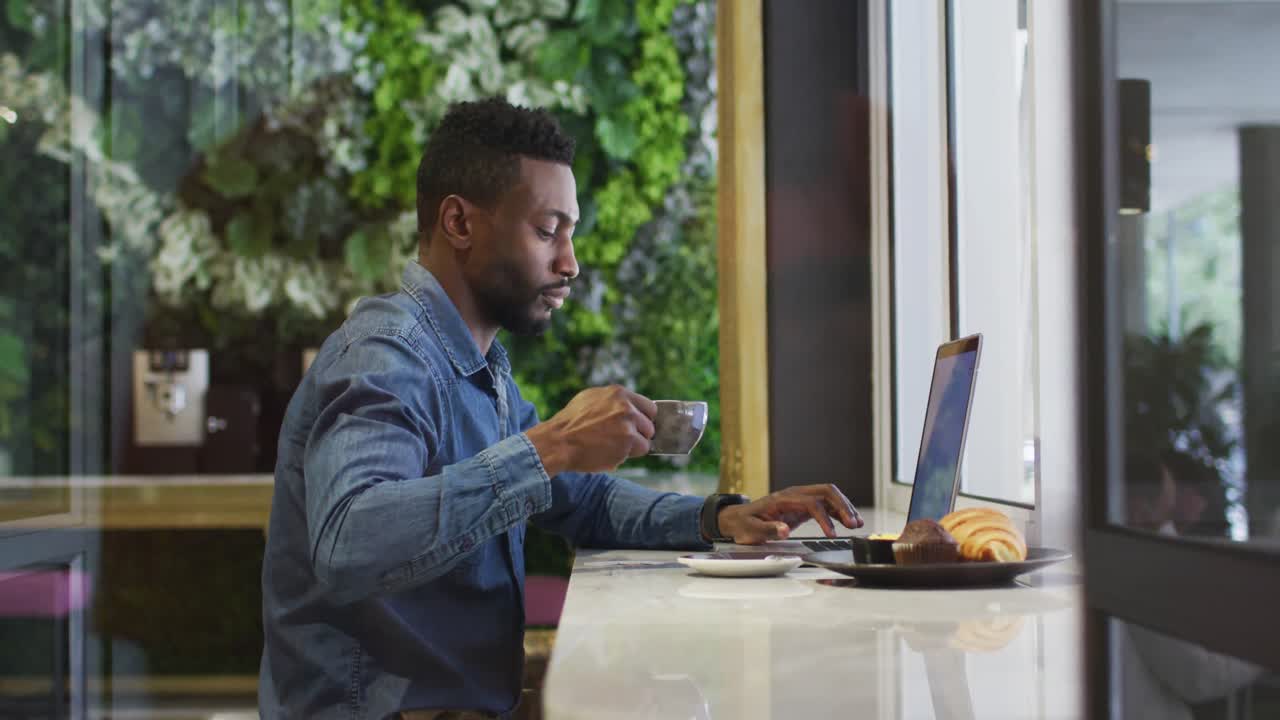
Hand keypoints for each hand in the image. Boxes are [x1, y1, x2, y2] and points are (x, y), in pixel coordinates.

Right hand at [526, 385, 656, 474]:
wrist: (558, 441)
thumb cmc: (571, 422)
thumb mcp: (591, 398)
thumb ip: (613, 401)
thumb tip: (630, 406)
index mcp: (619, 394)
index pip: (649, 407)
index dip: (643, 419)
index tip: (637, 426)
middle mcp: (626, 408)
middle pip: (649, 426)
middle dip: (639, 434)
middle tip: (621, 439)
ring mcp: (628, 426)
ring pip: (645, 441)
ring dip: (633, 447)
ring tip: (613, 446)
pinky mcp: (627, 444)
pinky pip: (637, 453)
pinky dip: (626, 456)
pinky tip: (608, 452)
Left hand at [716, 484, 862, 543]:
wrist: (738, 519)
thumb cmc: (744, 525)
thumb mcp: (751, 531)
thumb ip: (767, 530)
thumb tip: (783, 531)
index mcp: (783, 499)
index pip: (811, 503)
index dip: (823, 518)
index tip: (832, 534)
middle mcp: (795, 494)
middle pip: (826, 492)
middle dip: (842, 506)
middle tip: (853, 524)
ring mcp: (800, 498)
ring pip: (829, 496)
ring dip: (844, 507)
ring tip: (857, 523)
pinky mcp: (803, 506)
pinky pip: (825, 504)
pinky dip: (838, 511)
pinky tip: (847, 521)